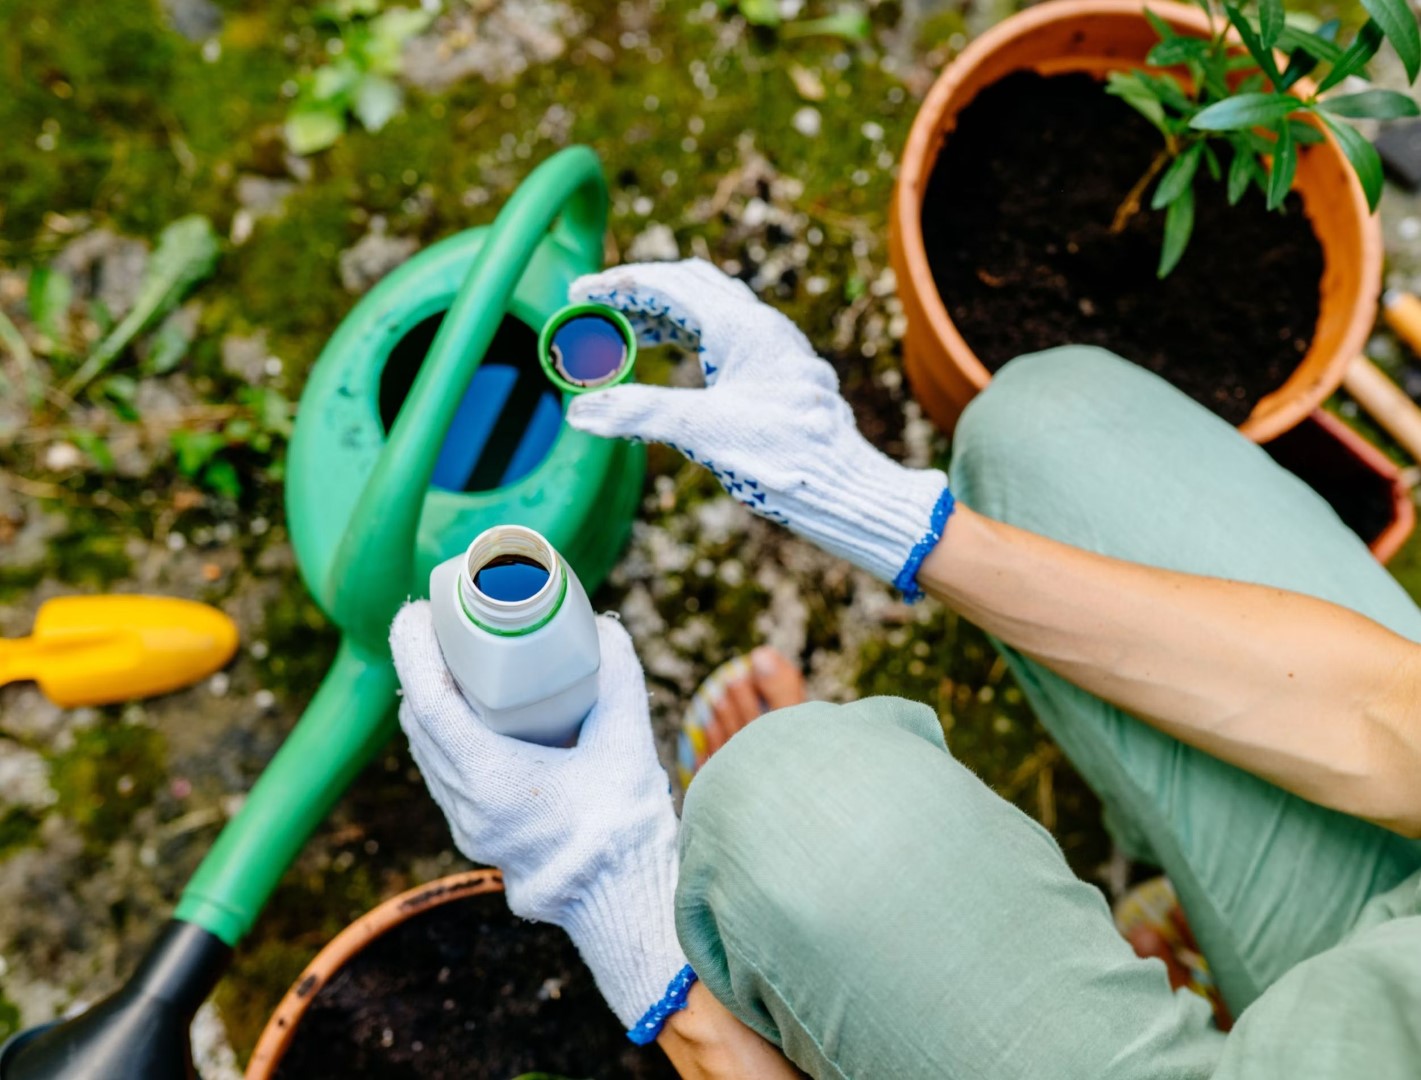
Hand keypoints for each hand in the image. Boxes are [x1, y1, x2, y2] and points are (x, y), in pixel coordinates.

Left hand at [390, 605, 687, 1031]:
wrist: (623, 896)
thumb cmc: (624, 823)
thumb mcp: (627, 740)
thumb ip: (618, 679)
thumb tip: (603, 628)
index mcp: (490, 780)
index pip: (428, 702)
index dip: (414, 651)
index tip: (419, 612)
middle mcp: (466, 804)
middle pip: (419, 722)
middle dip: (421, 666)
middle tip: (444, 626)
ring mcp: (467, 824)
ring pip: (426, 749)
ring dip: (430, 700)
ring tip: (455, 661)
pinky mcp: (478, 833)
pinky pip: (443, 771)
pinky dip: (446, 733)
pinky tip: (471, 713)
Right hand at [565, 258, 952, 598]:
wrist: (846, 488)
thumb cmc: (784, 458)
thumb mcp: (703, 432)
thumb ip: (639, 414)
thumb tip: (580, 411)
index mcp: (744, 327)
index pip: (669, 284)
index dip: (617, 284)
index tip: (578, 292)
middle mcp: (764, 327)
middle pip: (690, 287)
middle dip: (638, 294)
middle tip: (595, 310)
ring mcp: (776, 349)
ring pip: (711, 312)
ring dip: (662, 317)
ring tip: (622, 337)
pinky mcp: (780, 374)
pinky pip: (727, 338)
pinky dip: (689, 340)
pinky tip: (674, 365)